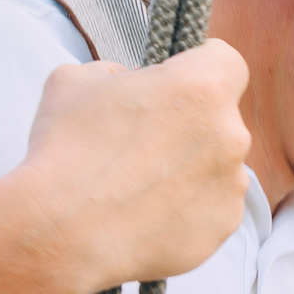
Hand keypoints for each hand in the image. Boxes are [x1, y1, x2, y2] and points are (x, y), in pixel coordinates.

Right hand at [14, 40, 252, 293]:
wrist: (63, 232)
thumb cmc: (67, 150)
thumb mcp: (77, 80)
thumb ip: (117, 72)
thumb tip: (130, 85)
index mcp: (202, 89)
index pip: (226, 61)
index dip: (200, 64)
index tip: (178, 76)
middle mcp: (230, 136)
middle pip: (219, 117)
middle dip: (188, 121)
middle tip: (142, 139)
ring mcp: (231, 186)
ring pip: (218, 164)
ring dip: (190, 166)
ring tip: (138, 182)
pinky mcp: (222, 227)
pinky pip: (212, 206)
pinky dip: (187, 206)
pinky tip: (147, 212)